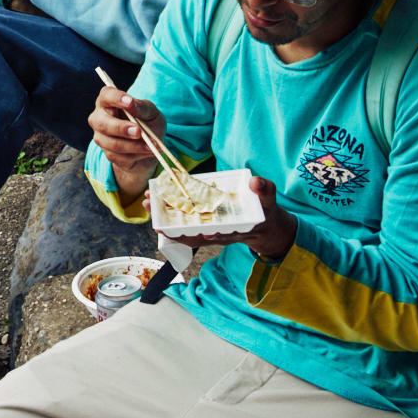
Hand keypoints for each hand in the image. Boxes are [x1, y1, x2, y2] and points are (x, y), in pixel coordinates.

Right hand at [89, 89, 168, 202]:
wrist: (149, 144)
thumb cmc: (147, 121)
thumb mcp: (150, 111)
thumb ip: (142, 107)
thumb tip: (133, 105)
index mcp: (108, 101)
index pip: (106, 95)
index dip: (116, 98)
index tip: (130, 101)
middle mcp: (99, 118)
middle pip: (102, 122)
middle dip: (121, 128)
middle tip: (139, 131)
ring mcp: (101, 137)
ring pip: (113, 143)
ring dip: (135, 146)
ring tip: (152, 145)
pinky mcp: (108, 153)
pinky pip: (120, 157)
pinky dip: (138, 154)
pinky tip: (149, 150)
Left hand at [165, 176, 296, 262]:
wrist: (265, 227)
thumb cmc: (266, 214)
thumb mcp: (269, 203)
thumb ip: (264, 191)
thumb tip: (255, 181)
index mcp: (233, 230)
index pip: (214, 235)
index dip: (198, 235)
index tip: (183, 231)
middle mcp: (218, 233)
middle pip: (190, 234)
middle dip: (170, 226)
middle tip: (152, 210)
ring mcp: (210, 230)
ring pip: (183, 229)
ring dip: (165, 218)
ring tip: (148, 202)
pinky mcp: (205, 224)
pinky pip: (184, 224)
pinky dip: (171, 215)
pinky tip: (158, 204)